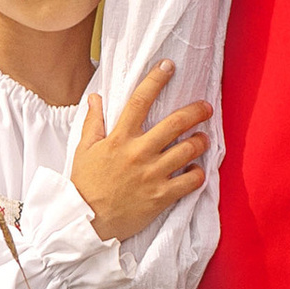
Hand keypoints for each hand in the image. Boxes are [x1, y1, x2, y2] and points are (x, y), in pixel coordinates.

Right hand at [72, 63, 212, 241]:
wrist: (85, 222)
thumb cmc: (84, 185)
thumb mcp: (84, 150)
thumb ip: (93, 122)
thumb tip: (96, 97)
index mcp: (119, 138)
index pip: (140, 101)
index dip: (156, 80)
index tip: (169, 66)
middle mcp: (139, 153)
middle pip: (175, 123)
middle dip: (196, 111)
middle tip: (205, 107)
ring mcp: (152, 175)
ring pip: (188, 150)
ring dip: (200, 142)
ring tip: (202, 140)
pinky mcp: (161, 196)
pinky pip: (190, 181)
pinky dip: (198, 174)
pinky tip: (196, 170)